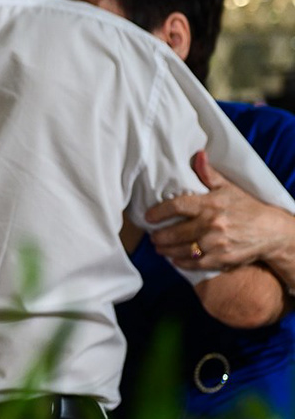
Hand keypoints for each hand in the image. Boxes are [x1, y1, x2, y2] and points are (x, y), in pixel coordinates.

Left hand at [149, 151, 294, 277]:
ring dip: (166, 250)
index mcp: (210, 205)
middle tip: (152, 236)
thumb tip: (198, 154)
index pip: (177, 206)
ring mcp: (216, 244)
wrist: (271, 231)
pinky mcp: (221, 259)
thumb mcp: (229, 188)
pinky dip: (180, 262)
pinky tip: (174, 259)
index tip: (148, 216)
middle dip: (159, 236)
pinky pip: (194, 263)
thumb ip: (209, 174)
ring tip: (159, 247)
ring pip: (180, 250)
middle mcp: (211, 225)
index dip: (158, 212)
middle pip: (174, 232)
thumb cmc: (247, 208)